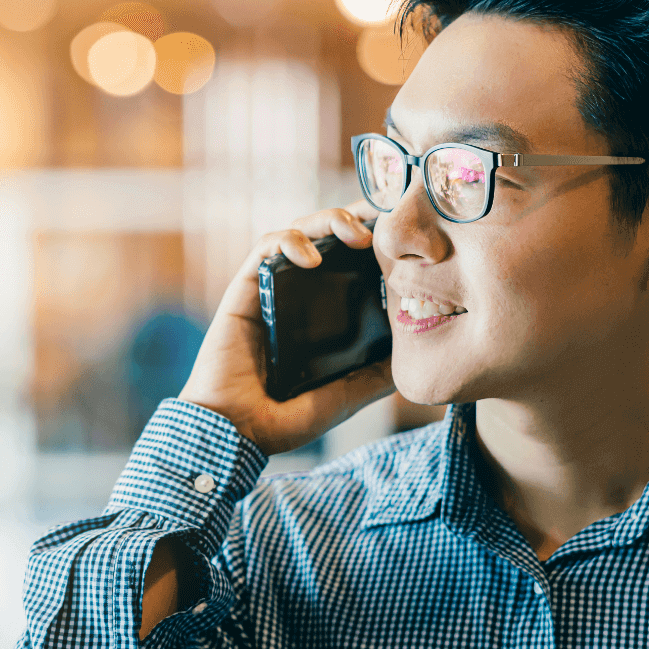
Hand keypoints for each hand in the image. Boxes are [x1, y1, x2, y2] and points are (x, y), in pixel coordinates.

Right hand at [178, 203, 394, 455]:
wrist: (236, 432)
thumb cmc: (283, 420)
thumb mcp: (343, 397)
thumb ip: (374, 377)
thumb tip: (413, 359)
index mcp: (322, 316)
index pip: (351, 263)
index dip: (374, 240)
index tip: (401, 233)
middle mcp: (298, 296)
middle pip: (328, 237)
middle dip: (356, 217)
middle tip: (383, 216)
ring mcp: (271, 289)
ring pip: (299, 231)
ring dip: (328, 221)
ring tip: (356, 233)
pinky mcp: (245, 288)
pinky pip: (265, 248)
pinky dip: (289, 241)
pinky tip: (312, 257)